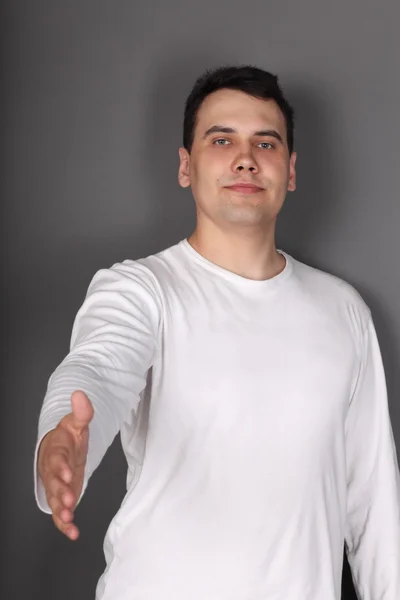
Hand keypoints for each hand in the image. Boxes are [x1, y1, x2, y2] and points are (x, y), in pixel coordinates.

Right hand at [37, 390, 93, 539]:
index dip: (61, 467)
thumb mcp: (76, 423)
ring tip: (69, 518)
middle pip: (53, 482)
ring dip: (61, 510)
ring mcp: (55, 486)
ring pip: (54, 500)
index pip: (56, 459)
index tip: (68, 473)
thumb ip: (81, 412)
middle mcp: (52, 471)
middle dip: (60, 492)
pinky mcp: (61, 497)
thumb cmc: (68, 438)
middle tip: (69, 500)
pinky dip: (64, 524)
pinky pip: (60, 513)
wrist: (60, 448)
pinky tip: (73, 533)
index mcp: (56, 451)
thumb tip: (80, 394)